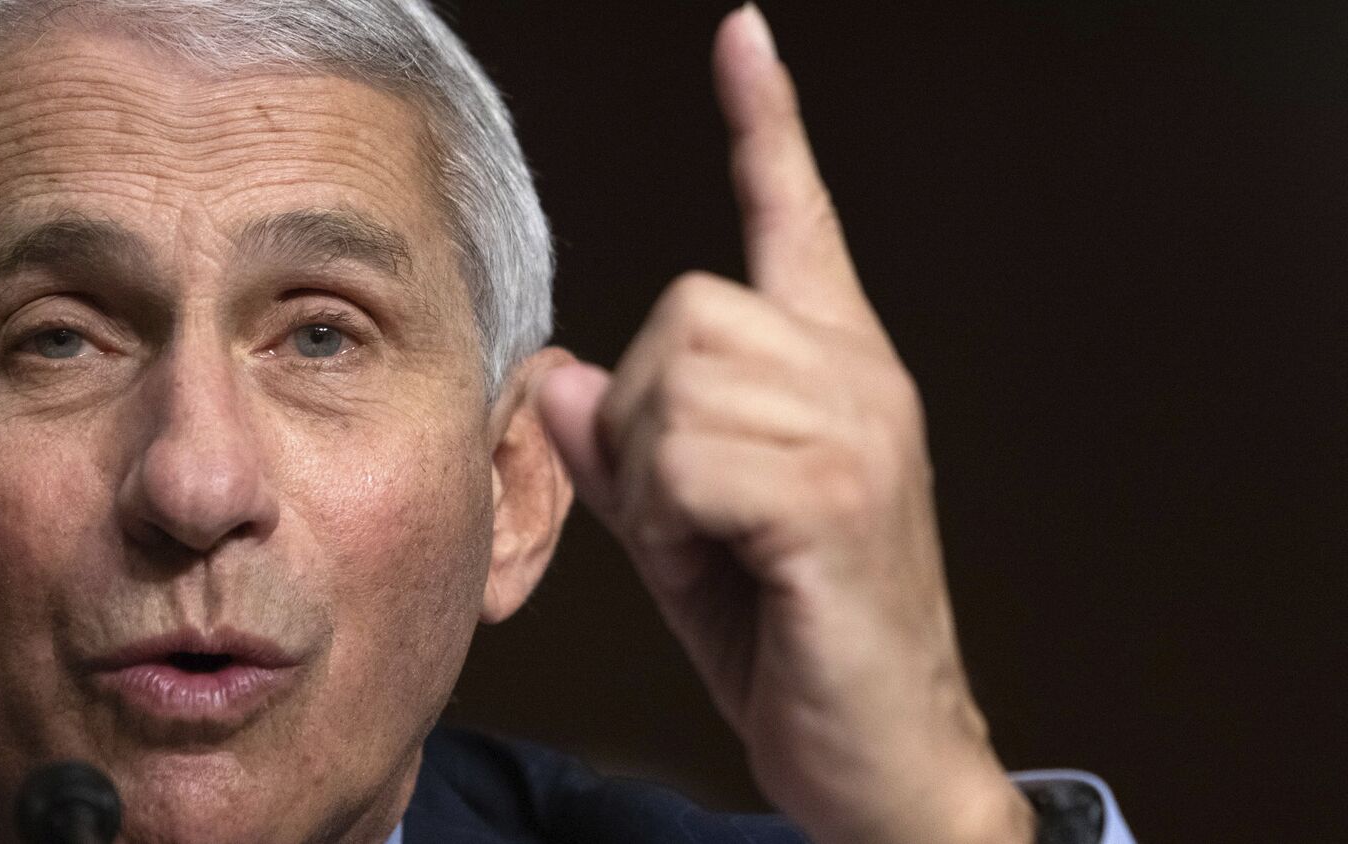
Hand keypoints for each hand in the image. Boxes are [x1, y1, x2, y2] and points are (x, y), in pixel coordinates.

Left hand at [533, 6, 1032, 842]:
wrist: (882, 754)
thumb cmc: (792, 638)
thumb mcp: (685, 531)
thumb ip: (628, 448)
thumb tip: (561, 375)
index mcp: (832, 370)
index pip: (795, 219)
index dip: (766, 124)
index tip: (742, 36)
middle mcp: (857, 377)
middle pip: (683, 309)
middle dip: (647, 419)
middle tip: (692, 512)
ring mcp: (855, 429)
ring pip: (673, 383)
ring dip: (657, 479)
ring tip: (719, 544)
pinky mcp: (833, 493)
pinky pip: (685, 457)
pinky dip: (674, 522)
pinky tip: (731, 565)